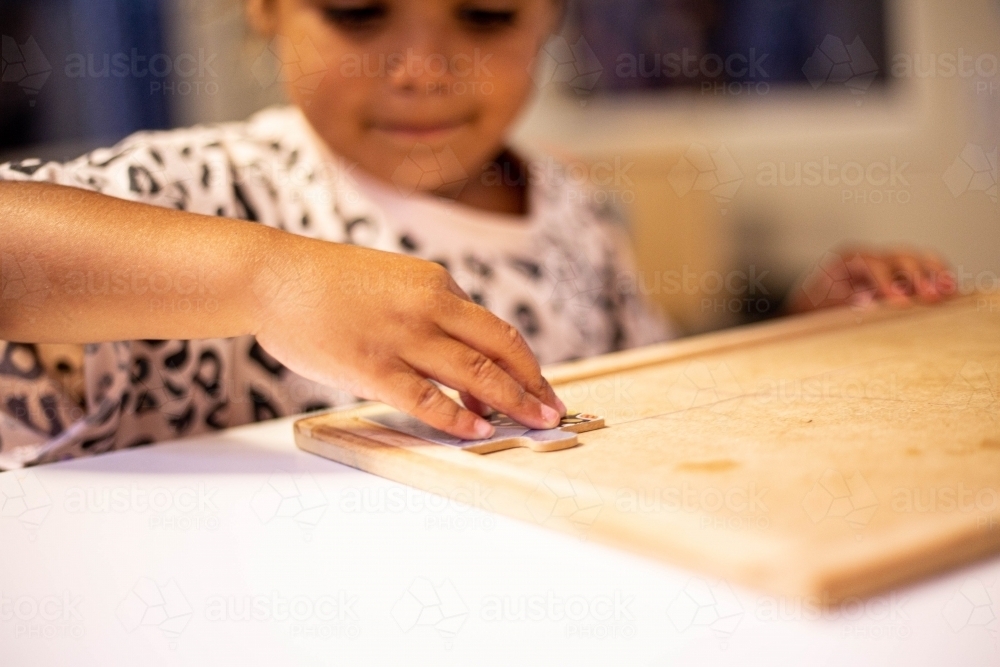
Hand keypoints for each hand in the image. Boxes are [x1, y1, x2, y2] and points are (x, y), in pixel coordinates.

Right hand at [250, 235, 565, 438]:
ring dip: (512, 401)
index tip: (537, 387)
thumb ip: (429, 315)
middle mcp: (429, 306)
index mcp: (437, 284)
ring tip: (535, 424)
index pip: (494, 330)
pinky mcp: (373, 366)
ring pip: (475, 373)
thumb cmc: (328, 284)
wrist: (272, 275)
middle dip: (534, 384)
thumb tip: (461, 364)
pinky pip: (427, 398)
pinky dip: (458, 417)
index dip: (522, 364)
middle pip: (500, 349)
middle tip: (554, 412)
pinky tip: (478, 430)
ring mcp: (403, 336)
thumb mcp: (393, 282)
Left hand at [787, 245, 956, 313]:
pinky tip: (949, 290)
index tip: (900, 302)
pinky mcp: (899, 274)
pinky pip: (922, 268)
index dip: (888, 282)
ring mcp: (886, 263)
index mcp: (847, 260)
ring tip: (948, 291)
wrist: (812, 306)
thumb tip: (866, 302)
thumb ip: (839, 303)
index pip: (872, 264)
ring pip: (915, 259)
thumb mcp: (817, 306)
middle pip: (898, 257)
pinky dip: (935, 276)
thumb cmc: (813, 307)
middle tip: (930, 298)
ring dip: (933, 274)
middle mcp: (869, 257)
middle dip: (916, 277)